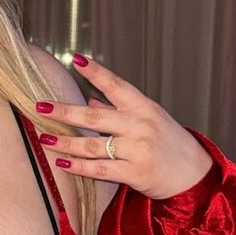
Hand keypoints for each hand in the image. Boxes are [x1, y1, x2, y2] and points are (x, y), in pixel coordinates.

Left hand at [36, 54, 213, 200]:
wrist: (196, 175)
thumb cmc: (170, 144)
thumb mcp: (149, 119)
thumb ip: (117, 109)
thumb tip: (89, 98)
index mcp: (143, 107)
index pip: (116, 85)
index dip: (96, 72)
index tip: (75, 59)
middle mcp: (140, 126)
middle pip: (95, 116)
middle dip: (65, 111)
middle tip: (40, 106)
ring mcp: (138, 150)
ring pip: (94, 145)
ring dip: (66, 142)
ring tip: (44, 138)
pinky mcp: (135, 173)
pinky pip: (101, 169)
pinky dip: (79, 167)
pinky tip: (62, 163)